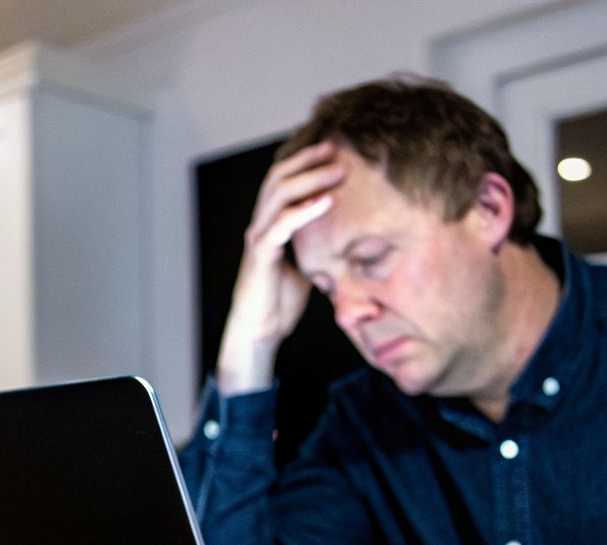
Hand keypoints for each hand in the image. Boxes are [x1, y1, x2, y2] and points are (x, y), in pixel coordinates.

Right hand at [216, 141, 346, 393]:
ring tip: (337, 172)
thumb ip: (316, 246)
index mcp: (269, 224)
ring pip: (278, 194)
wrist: (260, 331)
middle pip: (278, 178)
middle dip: (307, 161)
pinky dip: (304, 211)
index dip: (303, 162)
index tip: (331, 151)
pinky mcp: (261, 254)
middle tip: (335, 150)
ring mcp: (258, 237)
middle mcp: (260, 225)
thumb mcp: (305, 265)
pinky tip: (326, 202)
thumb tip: (348, 235)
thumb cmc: (280, 302)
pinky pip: (282, 225)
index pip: (282, 182)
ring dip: (310, 180)